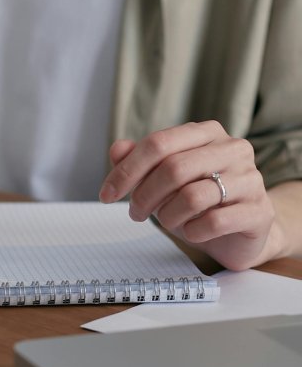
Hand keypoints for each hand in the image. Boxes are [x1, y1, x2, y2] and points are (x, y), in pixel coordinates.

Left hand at [99, 121, 279, 269]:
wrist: (240, 232)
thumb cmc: (197, 202)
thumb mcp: (163, 181)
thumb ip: (140, 162)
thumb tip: (117, 148)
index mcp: (207, 133)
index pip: (158, 144)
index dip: (126, 171)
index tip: (106, 195)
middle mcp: (233, 149)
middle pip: (173, 169)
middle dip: (144, 196)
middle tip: (135, 214)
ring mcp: (250, 179)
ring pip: (192, 197)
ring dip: (168, 216)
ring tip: (168, 222)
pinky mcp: (259, 211)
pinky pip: (214, 222)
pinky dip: (193, 232)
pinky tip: (192, 232)